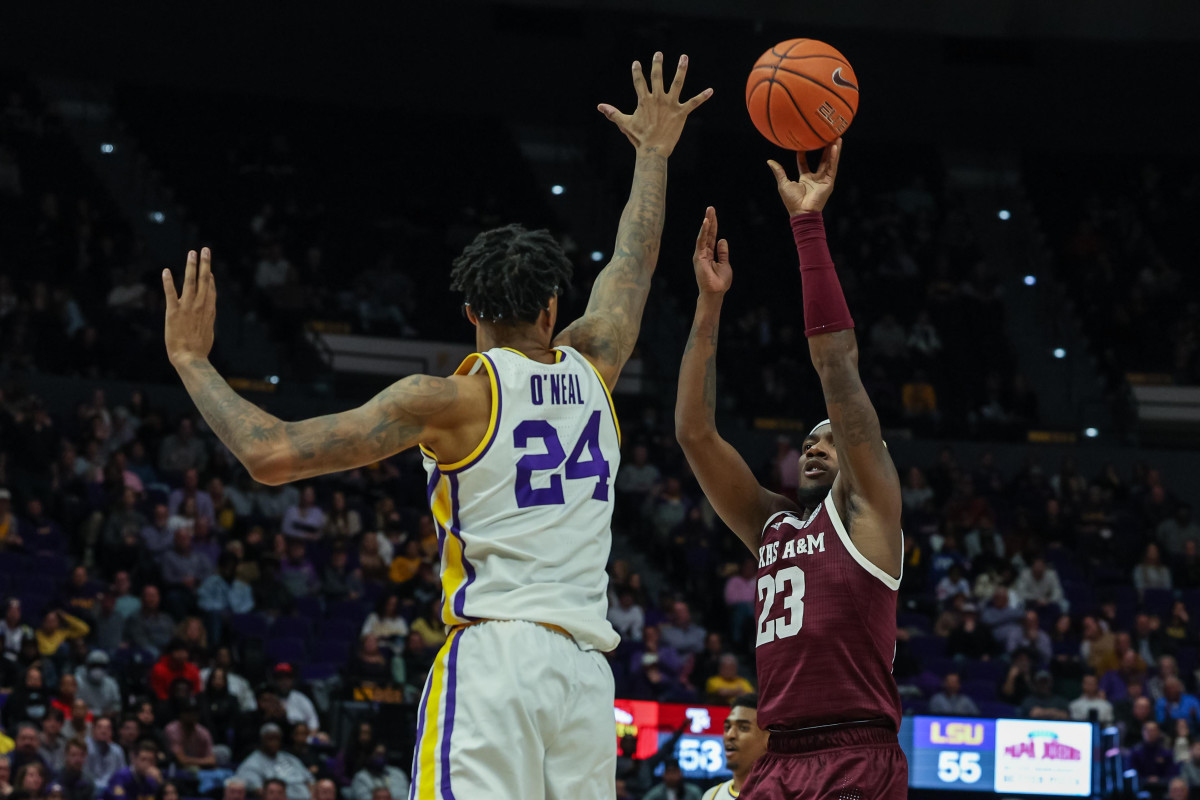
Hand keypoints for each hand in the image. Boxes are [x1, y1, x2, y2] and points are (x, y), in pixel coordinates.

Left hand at [163, 248, 216, 365]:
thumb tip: (209, 315)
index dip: (210, 278)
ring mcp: (187, 307)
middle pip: (205, 280)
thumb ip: (208, 320)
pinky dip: (168, 281)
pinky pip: (171, 293)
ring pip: (191, 281)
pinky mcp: (173, 311)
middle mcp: (200, 306)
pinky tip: (166, 271)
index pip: (211, 290)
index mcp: (209, 311)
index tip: (208, 269)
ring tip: (192, 253)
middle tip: (205, 250)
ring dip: (191, 266)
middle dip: (205, 263)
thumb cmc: (199, 350)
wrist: (190, 357)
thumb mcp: (209, 333)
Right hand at [598, 52, 711, 156]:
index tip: (636, 63)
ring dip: (681, 69)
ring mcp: (670, 105)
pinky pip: (693, 103)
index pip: (639, 82)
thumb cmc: (639, 138)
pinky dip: (702, 97)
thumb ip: (613, 113)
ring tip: (684, 57)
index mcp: (644, 100)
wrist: (653, 150)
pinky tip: (711, 90)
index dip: (637, 72)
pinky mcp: (681, 113)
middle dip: (657, 64)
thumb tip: (599, 106)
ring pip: (677, 83)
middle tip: (658, 53)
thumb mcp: (624, 124)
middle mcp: (658, 99)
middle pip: (657, 77)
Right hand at [692, 207, 730, 295]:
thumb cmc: (719, 282)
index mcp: (710, 254)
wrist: (715, 292)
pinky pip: (701, 242)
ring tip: (709, 211)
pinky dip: (703, 232)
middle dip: (710, 220)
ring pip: (704, 235)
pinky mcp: (698, 257)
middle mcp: (703, 252)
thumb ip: (722, 252)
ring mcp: (700, 254)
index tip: (714, 214)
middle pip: (707, 233)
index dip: (714, 225)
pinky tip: (706, 222)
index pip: (712, 237)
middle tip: (710, 208)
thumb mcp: (725, 264)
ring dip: (707, 223)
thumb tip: (722, 240)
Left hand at [766, 138, 842, 214]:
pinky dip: (834, 157)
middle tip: (825, 137)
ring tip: (836, 137)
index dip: (803, 154)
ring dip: (833, 149)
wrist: (801, 211)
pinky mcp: (829, 182)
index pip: (804, 164)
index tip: (803, 144)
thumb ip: (779, 171)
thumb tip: (769, 161)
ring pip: (830, 162)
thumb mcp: (784, 183)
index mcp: (805, 180)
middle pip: (821, 161)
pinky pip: (832, 167)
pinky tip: (835, 147)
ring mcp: (824, 180)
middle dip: (824, 149)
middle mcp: (816, 179)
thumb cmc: (792, 201)